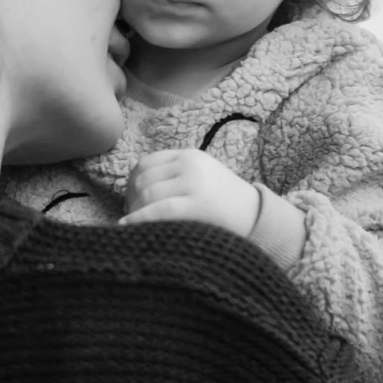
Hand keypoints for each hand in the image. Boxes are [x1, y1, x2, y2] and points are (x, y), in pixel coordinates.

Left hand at [121, 149, 260, 237]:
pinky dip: (137, 219)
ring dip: (134, 211)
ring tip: (135, 226)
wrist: (258, 219)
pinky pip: (158, 210)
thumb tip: (135, 189)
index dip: (132, 183)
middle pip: (143, 179)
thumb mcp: (201, 178)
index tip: (131, 201)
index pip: (147, 163)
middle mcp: (190, 164)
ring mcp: (194, 183)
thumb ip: (174, 176)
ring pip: (147, 194)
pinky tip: (125, 226)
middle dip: (131, 199)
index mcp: (190, 156)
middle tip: (131, 217)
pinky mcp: (196, 204)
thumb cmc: (225, 205)